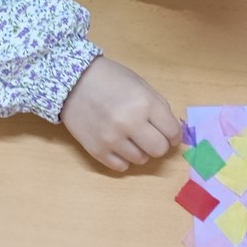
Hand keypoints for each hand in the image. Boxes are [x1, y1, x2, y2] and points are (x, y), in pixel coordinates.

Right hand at [60, 56, 181, 171]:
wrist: (72, 82)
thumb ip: (158, 108)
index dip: (173, 134)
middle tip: (151, 137)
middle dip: (159, 144)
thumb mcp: (141, 85)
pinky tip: (118, 145)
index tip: (168, 133)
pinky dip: (123, 158)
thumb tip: (172, 132)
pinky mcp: (97, 150)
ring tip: (130, 137)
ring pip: (141, 160)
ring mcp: (112, 139)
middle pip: (159, 150)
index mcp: (144, 103)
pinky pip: (121, 167)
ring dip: (140, 151)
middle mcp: (130, 123)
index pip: (172, 132)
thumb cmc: (111, 79)